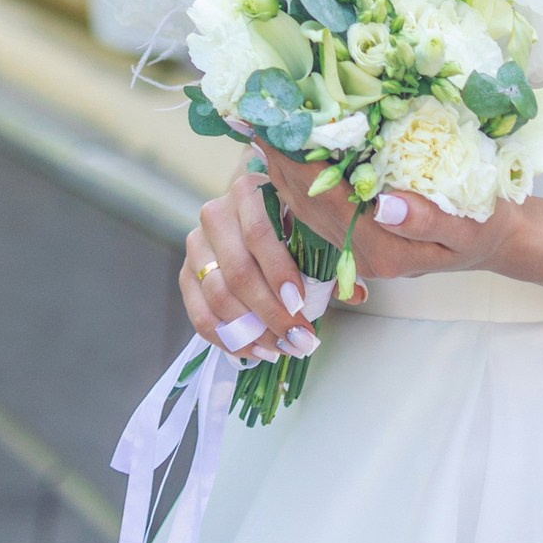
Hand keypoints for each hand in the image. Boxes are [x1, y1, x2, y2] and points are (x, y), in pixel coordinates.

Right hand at [179, 155, 338, 363]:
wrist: (248, 210)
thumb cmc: (288, 220)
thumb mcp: (310, 227)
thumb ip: (330, 257)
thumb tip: (355, 293)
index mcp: (249, 192)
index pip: (259, 235)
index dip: (279, 273)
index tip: (299, 304)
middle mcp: (216, 215)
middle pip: (238, 272)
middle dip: (270, 313)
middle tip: (297, 338)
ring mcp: (197, 245)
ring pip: (218, 296)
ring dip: (251, 331)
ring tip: (280, 348)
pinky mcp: (186, 273)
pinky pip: (199, 314)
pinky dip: (227, 339)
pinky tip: (253, 350)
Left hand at [271, 142, 524, 281]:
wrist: (492, 242)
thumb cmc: (485, 227)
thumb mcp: (469, 227)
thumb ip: (427, 222)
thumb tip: (383, 205)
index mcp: (381, 249)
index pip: (326, 201)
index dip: (298, 162)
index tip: (279, 123)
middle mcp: (358, 251)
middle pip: (304, 200)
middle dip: (279, 155)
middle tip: (257, 109)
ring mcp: (352, 245)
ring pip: (301, 202)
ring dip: (279, 161)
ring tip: (260, 120)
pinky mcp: (353, 232)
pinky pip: (312, 202)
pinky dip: (293, 171)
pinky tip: (282, 144)